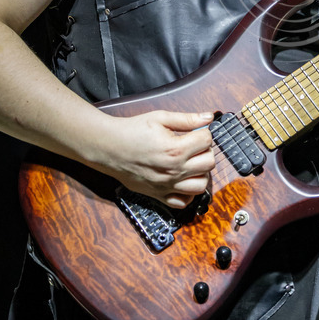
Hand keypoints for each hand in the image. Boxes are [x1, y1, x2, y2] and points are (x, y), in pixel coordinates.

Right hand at [90, 109, 215, 209]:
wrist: (108, 147)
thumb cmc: (132, 131)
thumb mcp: (160, 118)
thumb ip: (187, 119)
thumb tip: (209, 117)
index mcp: (175, 149)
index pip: (207, 140)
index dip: (204, 132)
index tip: (196, 130)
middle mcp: (174, 170)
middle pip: (209, 163)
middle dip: (205, 151)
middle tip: (194, 145)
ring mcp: (167, 186)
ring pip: (201, 185)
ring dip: (201, 173)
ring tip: (191, 162)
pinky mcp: (159, 195)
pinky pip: (183, 202)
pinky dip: (188, 194)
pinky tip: (183, 180)